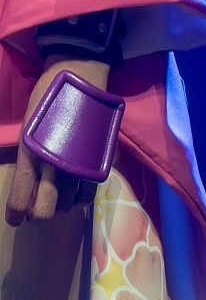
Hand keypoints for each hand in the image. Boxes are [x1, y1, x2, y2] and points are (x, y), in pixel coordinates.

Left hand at [9, 58, 108, 223]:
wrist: (82, 79)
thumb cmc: (49, 98)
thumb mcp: (29, 128)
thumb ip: (29, 157)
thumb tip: (29, 181)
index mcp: (30, 154)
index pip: (20, 198)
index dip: (16, 215)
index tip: (15, 220)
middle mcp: (53, 165)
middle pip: (45, 209)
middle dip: (37, 214)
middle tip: (35, 211)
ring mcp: (77, 164)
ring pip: (66, 204)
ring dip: (58, 205)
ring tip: (55, 196)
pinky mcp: (97, 161)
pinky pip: (87, 193)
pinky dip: (78, 198)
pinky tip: (73, 194)